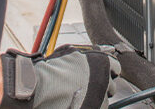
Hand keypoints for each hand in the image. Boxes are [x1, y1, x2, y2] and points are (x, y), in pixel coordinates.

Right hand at [0, 45, 119, 107]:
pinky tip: (76, 102)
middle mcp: (105, 80)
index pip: (115, 67)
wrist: (38, 88)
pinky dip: (90, 105)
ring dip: (95, 97)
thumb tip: (100, 50)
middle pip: (111, 85)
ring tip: (77, 95)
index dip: (106, 71)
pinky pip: (97, 107)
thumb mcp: (72, 53)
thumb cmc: (51, 69)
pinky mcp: (95, 108)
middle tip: (85, 86)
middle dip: (101, 86)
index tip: (99, 74)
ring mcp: (101, 97)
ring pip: (104, 99)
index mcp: (103, 62)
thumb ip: (89, 53)